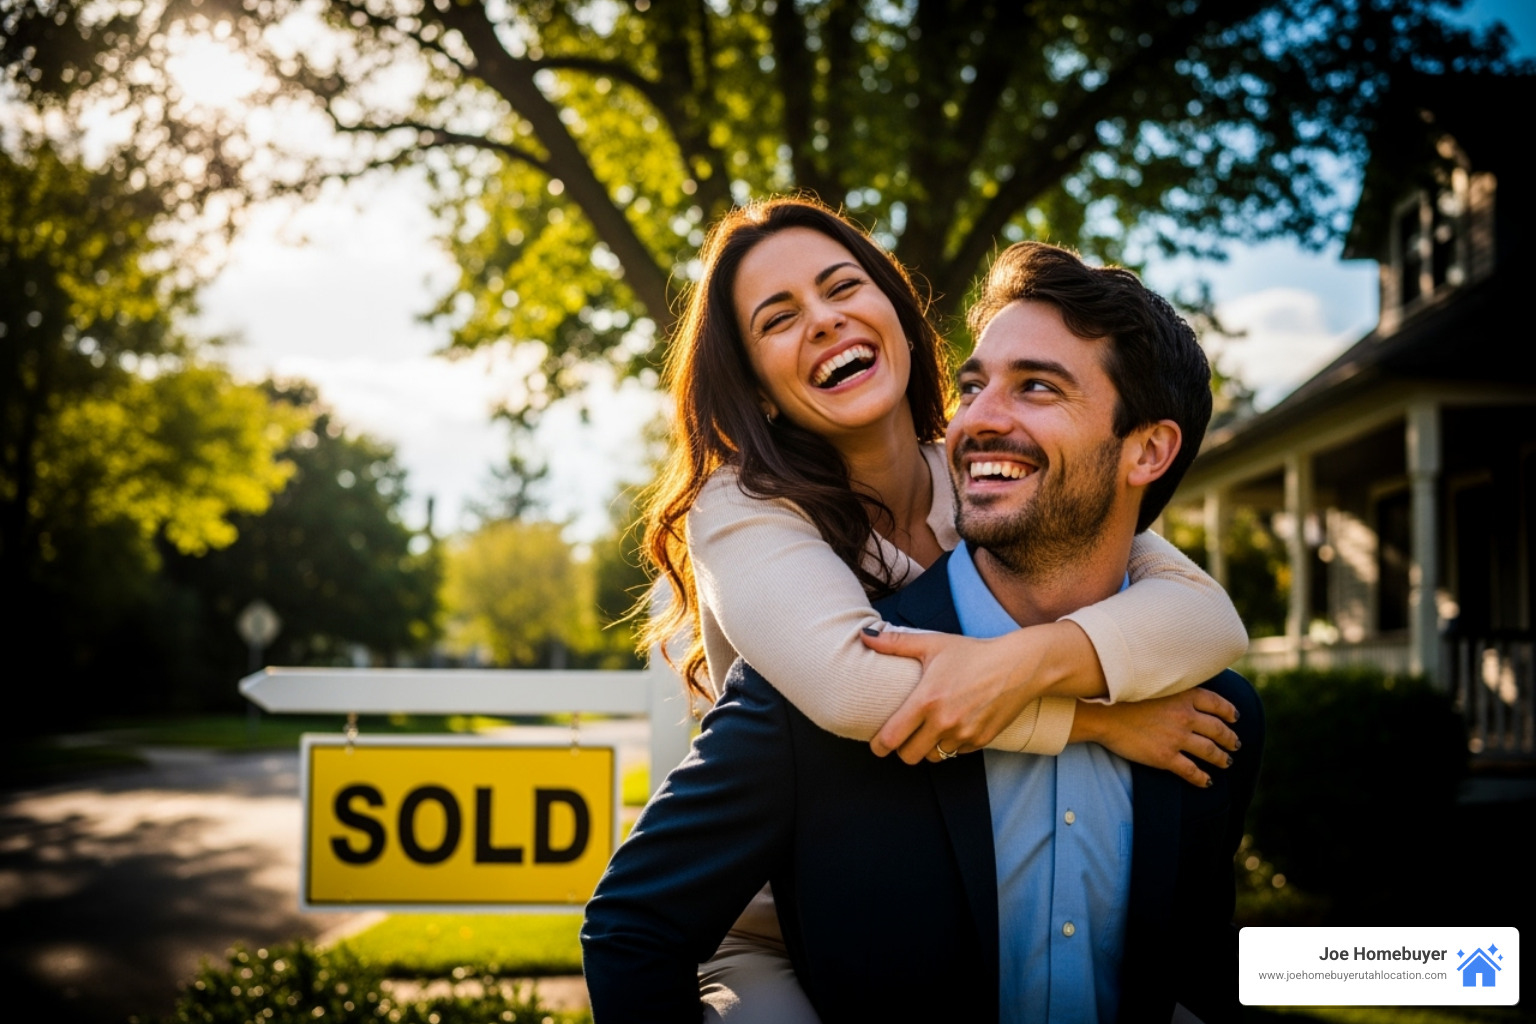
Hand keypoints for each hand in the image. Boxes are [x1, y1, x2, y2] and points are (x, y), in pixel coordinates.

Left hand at [862, 623, 1089, 764]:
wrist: (1019, 666)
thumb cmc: (973, 653)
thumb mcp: (933, 644)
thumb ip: (895, 643)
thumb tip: (865, 636)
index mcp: (927, 700)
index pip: (891, 738)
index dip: (879, 745)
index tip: (877, 744)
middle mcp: (944, 722)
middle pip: (909, 756)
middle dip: (902, 749)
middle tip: (903, 736)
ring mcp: (964, 734)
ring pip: (934, 757)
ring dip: (927, 748)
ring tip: (928, 730)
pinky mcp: (981, 741)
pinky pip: (956, 753)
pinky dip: (951, 745)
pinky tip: (954, 726)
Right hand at [1072, 688, 1239, 787]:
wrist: (1102, 713)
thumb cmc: (1123, 696)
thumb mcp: (1154, 683)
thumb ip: (1173, 688)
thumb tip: (1184, 694)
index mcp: (1184, 695)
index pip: (1216, 704)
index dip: (1228, 712)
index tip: (1234, 718)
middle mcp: (1186, 716)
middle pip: (1218, 729)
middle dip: (1230, 738)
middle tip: (1235, 744)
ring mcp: (1177, 738)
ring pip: (1210, 751)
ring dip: (1222, 758)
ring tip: (1227, 762)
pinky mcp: (1165, 757)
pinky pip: (1191, 771)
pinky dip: (1202, 778)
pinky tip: (1207, 782)